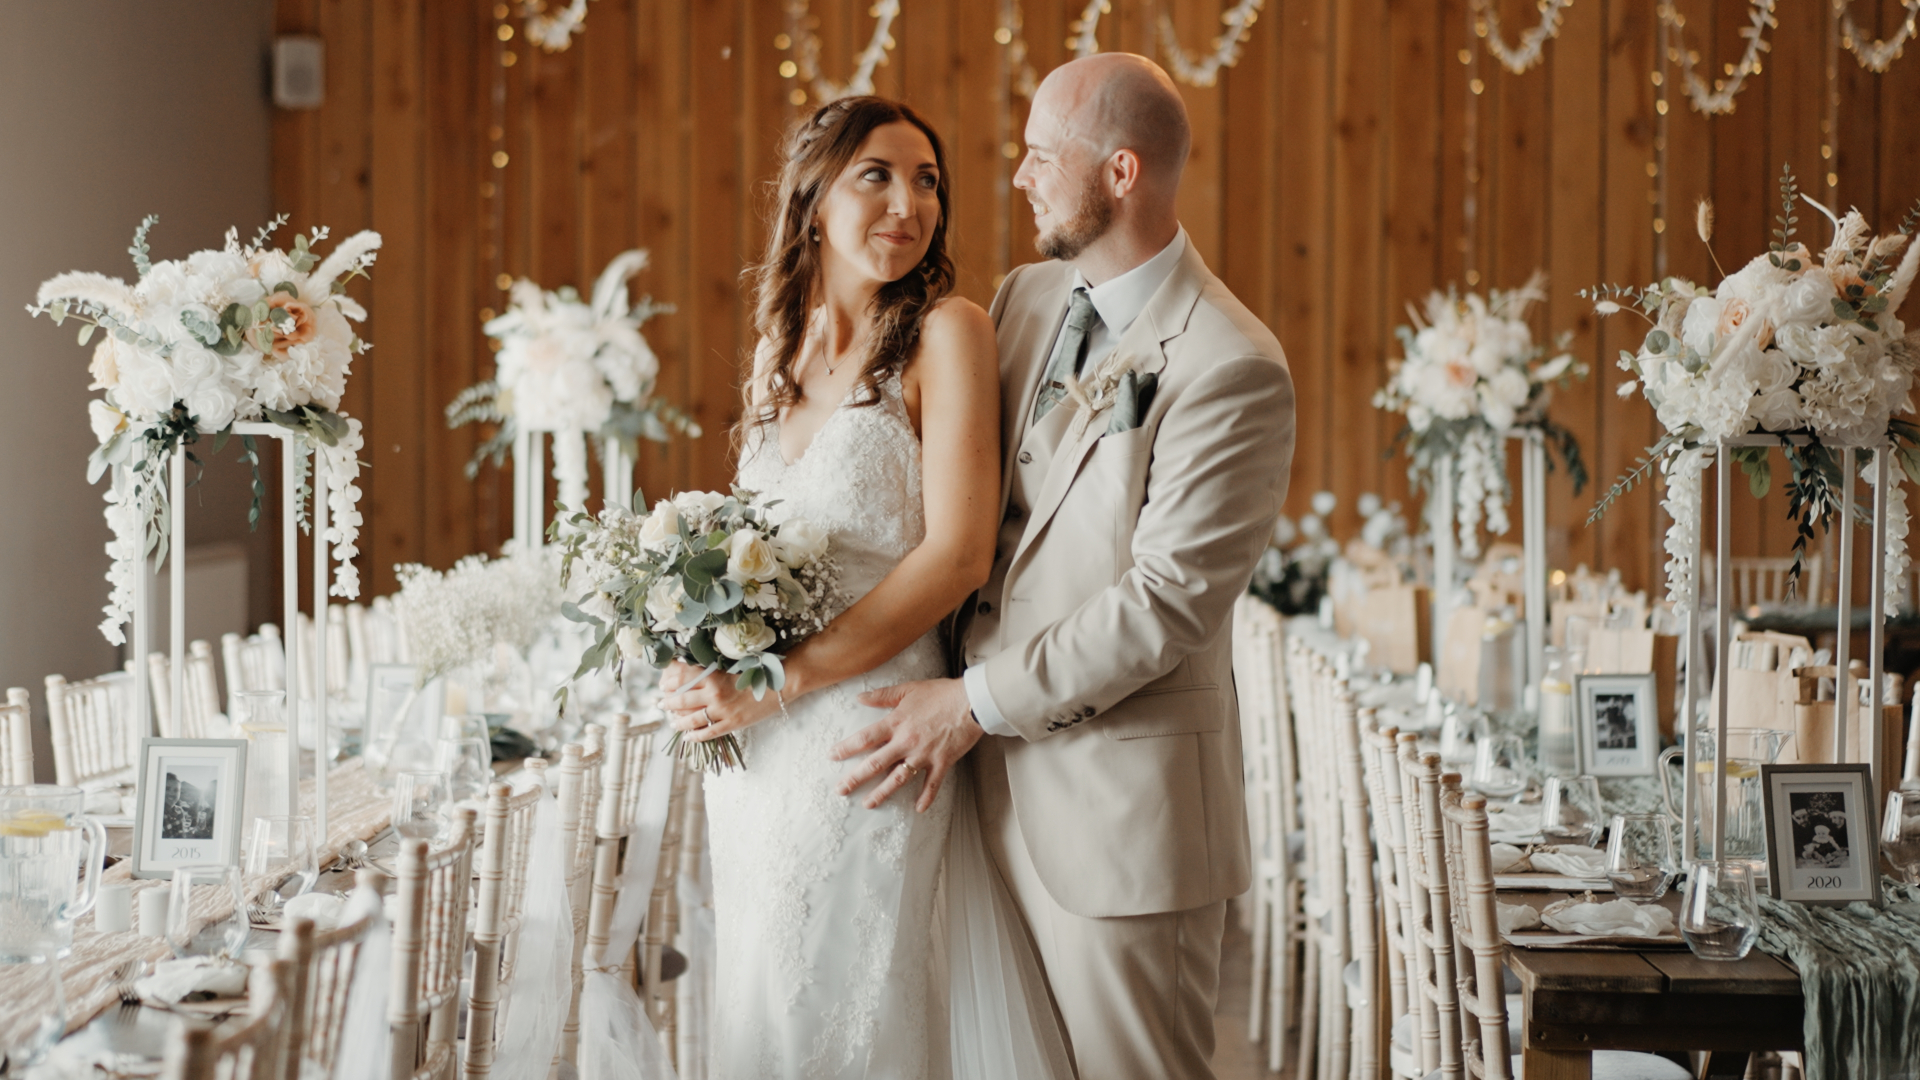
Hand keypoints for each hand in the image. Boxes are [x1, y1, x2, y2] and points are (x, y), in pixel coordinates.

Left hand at [660, 660, 783, 741]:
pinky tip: (687, 737)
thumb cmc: (759, 670)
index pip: (682, 677)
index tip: (663, 685)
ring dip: (678, 721)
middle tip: (661, 704)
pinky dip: (695, 736)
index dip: (669, 681)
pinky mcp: (732, 724)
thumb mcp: (732, 666)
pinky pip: (708, 733)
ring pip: (691, 719)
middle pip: (682, 699)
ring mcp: (722, 710)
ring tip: (671, 722)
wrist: (782, 683)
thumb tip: (694, 672)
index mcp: (713, 675)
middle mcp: (714, 693)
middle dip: (668, 702)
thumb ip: (713, 670)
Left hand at [832, 678, 980, 811]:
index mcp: (896, 722)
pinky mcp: (941, 762)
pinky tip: (918, 809)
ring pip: (898, 779)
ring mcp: (923, 754)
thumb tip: (860, 697)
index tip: (833, 756)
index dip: (847, 748)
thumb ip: (883, 695)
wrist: (971, 701)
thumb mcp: (908, 689)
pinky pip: (932, 784)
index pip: (865, 738)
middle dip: (855, 778)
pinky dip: (926, 797)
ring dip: (882, 793)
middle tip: (841, 790)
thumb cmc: (941, 693)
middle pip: (875, 763)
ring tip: (868, 804)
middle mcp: (906, 741)